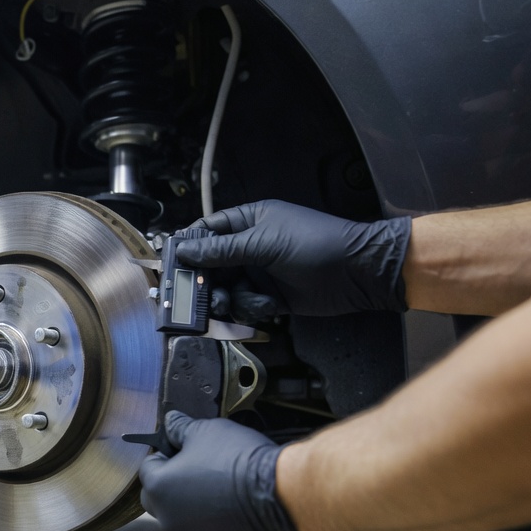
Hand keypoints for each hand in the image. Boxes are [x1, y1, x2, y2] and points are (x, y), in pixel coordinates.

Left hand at [138, 411, 305, 530]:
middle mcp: (168, 521)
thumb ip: (179, 429)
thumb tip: (170, 422)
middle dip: (171, 485)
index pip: (148, 469)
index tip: (183, 452)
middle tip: (198, 472)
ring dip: (193, 510)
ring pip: (182, 522)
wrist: (281, 494)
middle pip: (159, 499)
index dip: (165, 456)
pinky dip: (215, 529)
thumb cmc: (240, 459)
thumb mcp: (206, 431)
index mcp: (159, 489)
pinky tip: (234, 514)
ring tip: (222, 493)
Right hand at [179, 200, 411, 321]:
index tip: (173, 262)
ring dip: (228, 299)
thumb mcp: (263, 243)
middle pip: (213, 265)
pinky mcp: (271, 297)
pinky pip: (246, 306)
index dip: (190, 246)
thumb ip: (221, 250)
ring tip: (230, 303)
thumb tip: (186, 250)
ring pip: (227, 289)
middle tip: (196, 294)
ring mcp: (261, 273)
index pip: (208, 231)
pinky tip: (268, 306)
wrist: (357, 273)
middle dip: (205, 281)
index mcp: (250, 222)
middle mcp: (252, 247)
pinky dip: (252, 308)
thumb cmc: (316, 245)